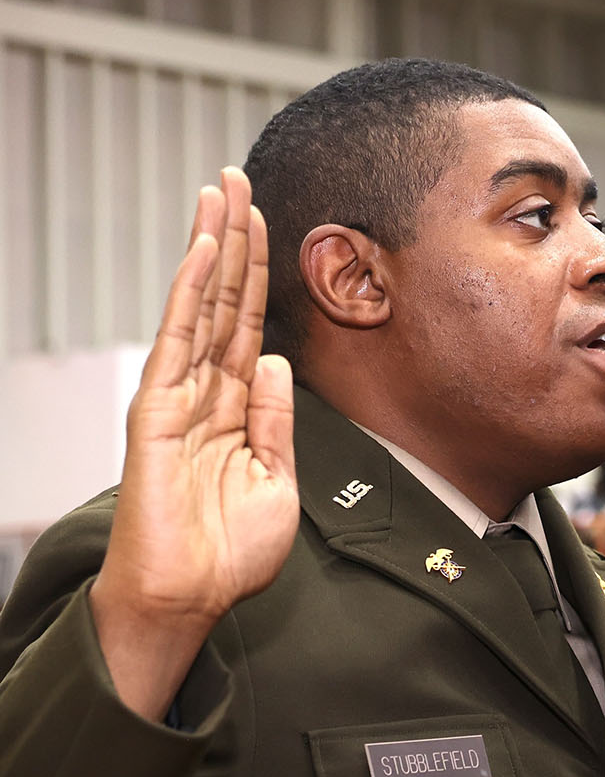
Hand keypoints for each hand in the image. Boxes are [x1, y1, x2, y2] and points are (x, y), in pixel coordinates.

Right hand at [90, 168, 297, 718]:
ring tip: (221, 192)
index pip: (248, 324)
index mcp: (234, 408)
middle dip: (233, 239)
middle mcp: (204, 392)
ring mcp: (177, 395)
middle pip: (222, 299)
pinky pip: (178, 340)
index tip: (268, 222)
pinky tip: (205, 253)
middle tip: (239, 179)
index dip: (258, 273)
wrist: (189, 597)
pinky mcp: (155, 410)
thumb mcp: (277, 478)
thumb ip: (276, 419)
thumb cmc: (229, 553)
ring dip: (213, 247)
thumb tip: (277, 361)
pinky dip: (192, 294)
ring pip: (199, 305)